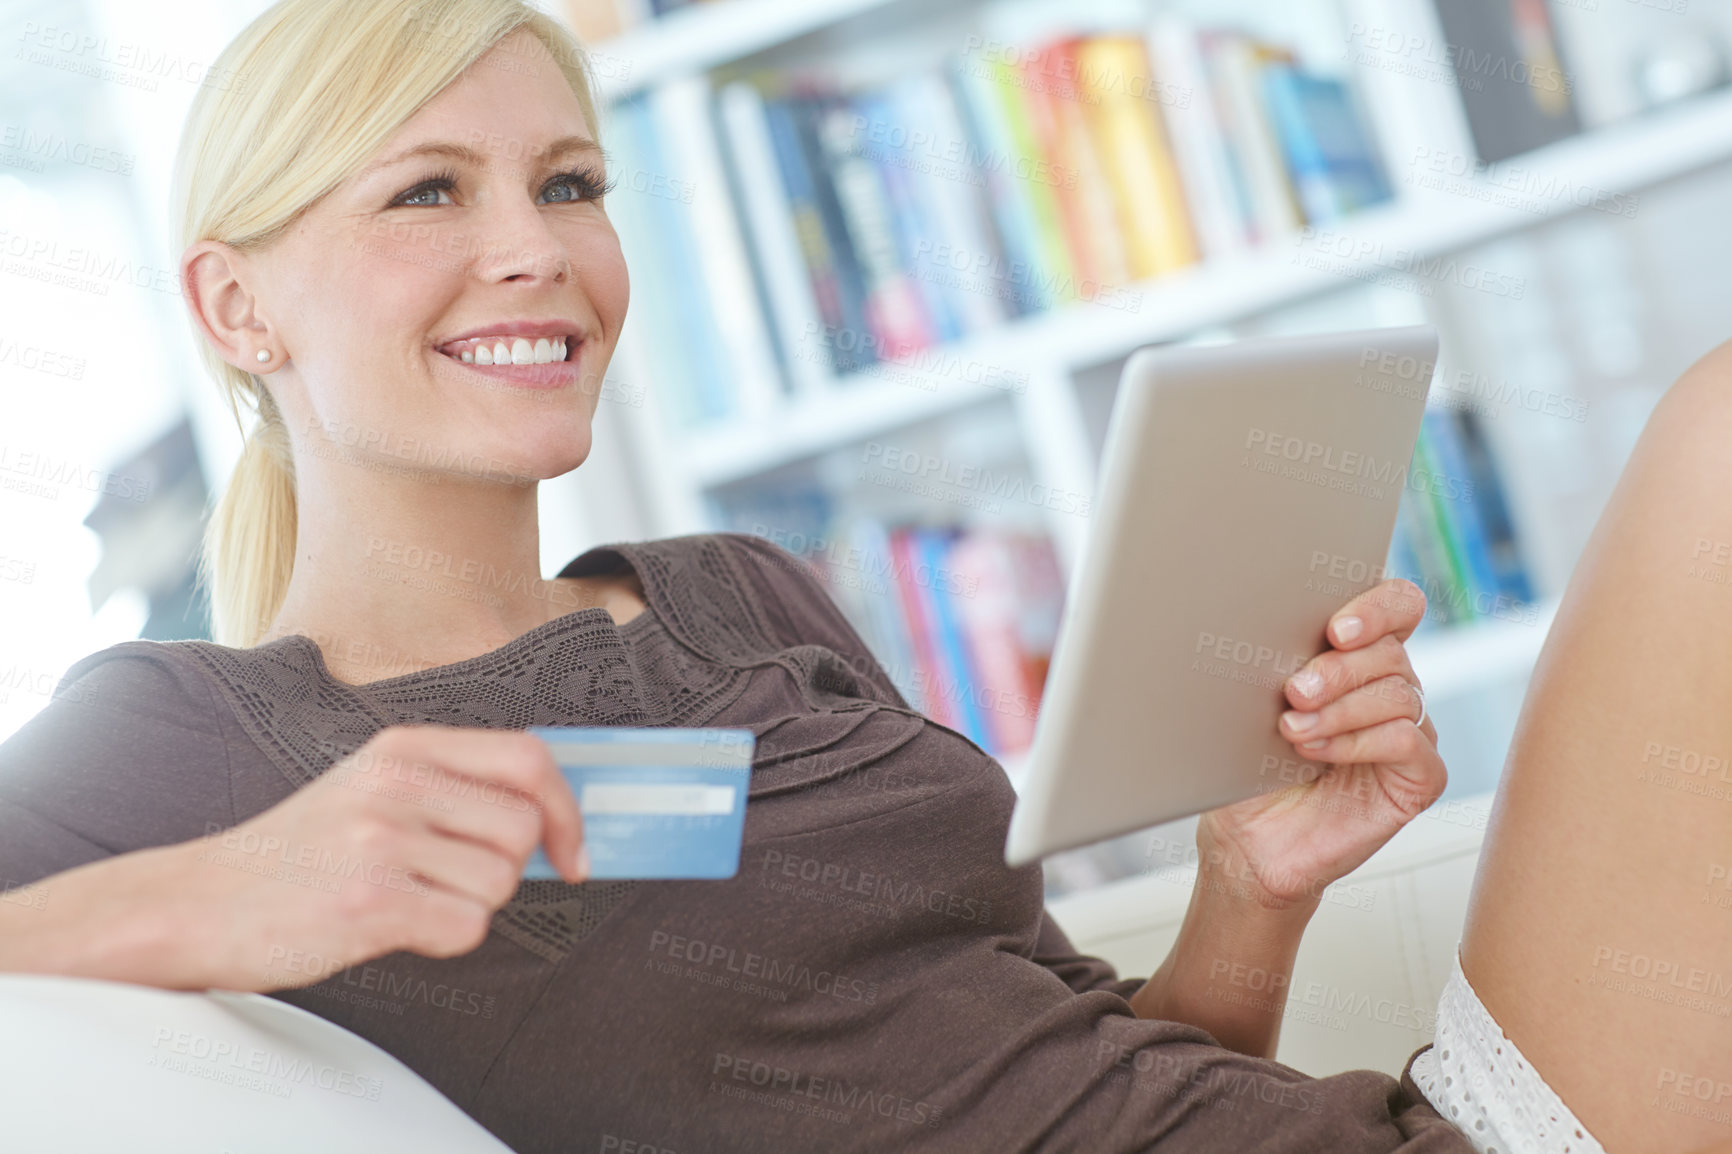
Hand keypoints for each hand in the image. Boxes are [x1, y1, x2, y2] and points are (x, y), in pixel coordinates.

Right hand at [163, 724, 585, 990]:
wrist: (197, 904)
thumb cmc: (298, 854)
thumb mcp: (371, 788)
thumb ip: (451, 787)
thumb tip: (552, 816)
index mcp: (404, 747)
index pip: (529, 757)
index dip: (567, 809)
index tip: (572, 853)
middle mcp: (395, 782)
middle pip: (525, 829)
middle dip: (508, 870)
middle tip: (452, 885)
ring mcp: (380, 840)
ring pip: (501, 883)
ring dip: (471, 907)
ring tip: (409, 902)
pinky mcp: (369, 901)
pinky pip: (467, 927)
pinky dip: (445, 940)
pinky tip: (394, 928)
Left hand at [1198, 579, 1444, 911]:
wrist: (1248, 839)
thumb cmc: (1249, 770)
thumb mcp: (1251, 705)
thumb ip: (1276, 662)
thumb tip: (1268, 624)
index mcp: (1357, 658)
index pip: (1398, 606)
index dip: (1378, 608)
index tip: (1335, 628)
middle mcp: (1390, 690)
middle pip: (1391, 652)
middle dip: (1338, 669)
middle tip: (1293, 692)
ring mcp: (1410, 733)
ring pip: (1399, 695)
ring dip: (1340, 710)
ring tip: (1293, 731)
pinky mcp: (1419, 778)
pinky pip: (1408, 741)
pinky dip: (1359, 742)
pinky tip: (1317, 753)